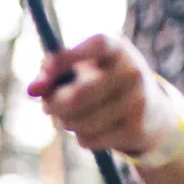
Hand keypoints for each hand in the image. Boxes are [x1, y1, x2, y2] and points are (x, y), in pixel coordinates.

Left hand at [27, 34, 181, 156]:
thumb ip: (51, 71)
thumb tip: (32, 90)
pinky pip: (87, 139)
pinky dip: (80, 136)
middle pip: (76, 96)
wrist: (151, 112)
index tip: (46, 67)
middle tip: (47, 106)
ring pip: (78, 121)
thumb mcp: (80, 68)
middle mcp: (132, 72)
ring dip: (64, 122)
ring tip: (70, 117)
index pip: (97, 44)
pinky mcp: (135, 129)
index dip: (68, 56)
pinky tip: (91, 128)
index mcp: (118, 49)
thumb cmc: (101, 83)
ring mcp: (137, 102)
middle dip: (53, 104)